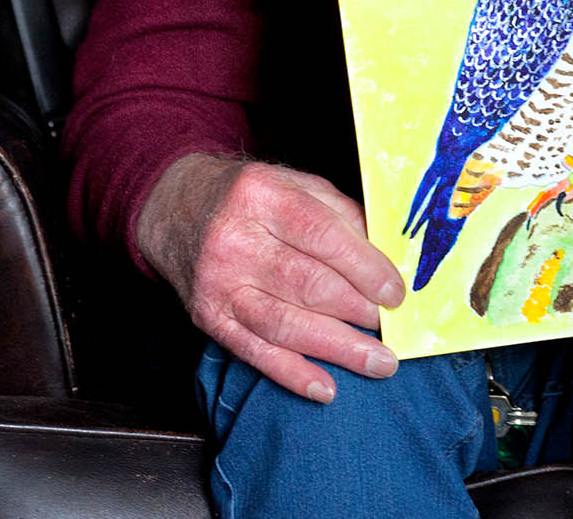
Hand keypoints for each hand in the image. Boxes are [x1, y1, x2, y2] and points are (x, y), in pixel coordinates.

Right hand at [136, 152, 404, 401]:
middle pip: (306, 283)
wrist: (177, 210)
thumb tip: (386, 258)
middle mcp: (235, 241)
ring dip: (337, 348)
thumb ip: (341, 214)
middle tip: (390, 327)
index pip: (321, 234)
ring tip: (378, 363)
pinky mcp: (209, 318)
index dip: (364, 266)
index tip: (395, 292)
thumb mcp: (294, 184)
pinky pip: (255, 353)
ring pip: (284, 324)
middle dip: (356, 310)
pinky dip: (293, 375)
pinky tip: (327, 388)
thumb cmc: (250, 198)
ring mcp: (219, 284)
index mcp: (262, 195)